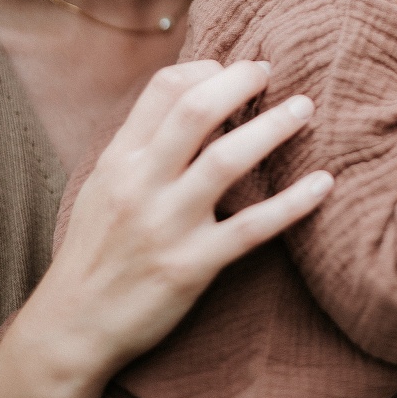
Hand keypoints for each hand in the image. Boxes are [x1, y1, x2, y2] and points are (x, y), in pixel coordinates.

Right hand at [40, 60, 332, 376]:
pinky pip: (251, 228)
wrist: (73, 328)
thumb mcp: (105, 184)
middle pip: (196, 111)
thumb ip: (144, 143)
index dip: (206, 69)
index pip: (164, 88)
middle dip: (241, 82)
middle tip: (271, 72)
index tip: (234, 69)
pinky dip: (292, 203)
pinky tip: (323, 183)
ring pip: (226, 161)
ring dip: (273, 128)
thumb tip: (191, 97)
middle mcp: (141, 185)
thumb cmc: (96, 249)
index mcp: (120, 159)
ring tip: (305, 108)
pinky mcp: (192, 266)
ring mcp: (168, 225)